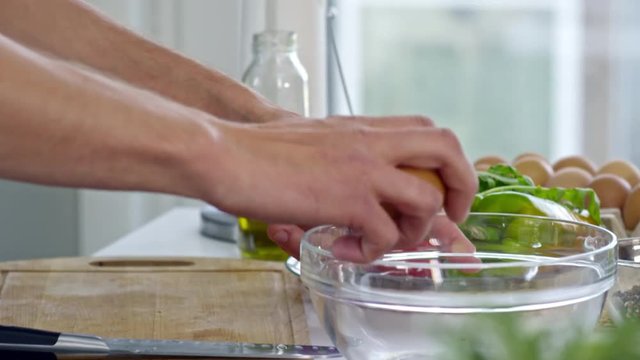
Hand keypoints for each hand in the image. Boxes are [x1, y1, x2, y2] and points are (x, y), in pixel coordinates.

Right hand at [202, 115, 475, 262]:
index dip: (447, 160)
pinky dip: (372, 252)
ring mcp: (362, 170)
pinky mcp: (346, 200)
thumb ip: (341, 152)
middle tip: (450, 217)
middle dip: (461, 187)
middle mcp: (370, 143)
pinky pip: (385, 235)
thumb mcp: (311, 139)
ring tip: (384, 242)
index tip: (443, 189)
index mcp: (362, 128)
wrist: (226, 154)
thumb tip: (352, 177)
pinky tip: (346, 250)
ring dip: (414, 231)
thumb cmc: (258, 150)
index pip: (427, 129)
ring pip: (426, 200)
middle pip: (445, 148)